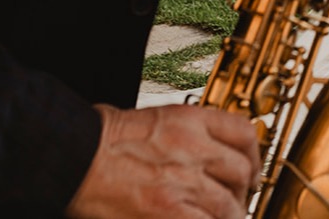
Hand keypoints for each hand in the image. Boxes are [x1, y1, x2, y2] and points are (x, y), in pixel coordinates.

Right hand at [65, 104, 259, 218]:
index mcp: (191, 119)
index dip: (254, 154)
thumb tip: (212, 156)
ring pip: (229, 205)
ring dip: (230, 216)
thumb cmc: (105, 140)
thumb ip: (190, 134)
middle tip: (238, 202)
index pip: (243, 132)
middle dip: (244, 191)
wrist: (75, 156)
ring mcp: (183, 182)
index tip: (251, 169)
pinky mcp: (169, 213)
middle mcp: (194, 147)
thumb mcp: (158, 120)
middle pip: (241, 171)